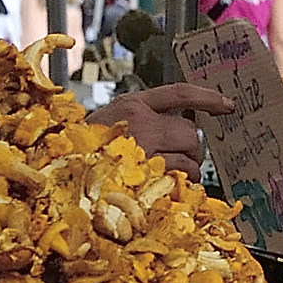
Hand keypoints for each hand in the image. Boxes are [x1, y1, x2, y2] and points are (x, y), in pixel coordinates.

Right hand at [91, 81, 235, 174]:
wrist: (55, 177)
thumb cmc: (81, 154)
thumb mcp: (107, 125)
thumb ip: (139, 122)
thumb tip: (177, 130)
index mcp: (131, 105)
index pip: (179, 93)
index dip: (207, 98)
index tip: (228, 105)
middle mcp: (140, 123)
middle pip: (190, 132)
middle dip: (193, 148)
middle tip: (184, 160)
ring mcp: (143, 151)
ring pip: (190, 158)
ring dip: (189, 169)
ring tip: (172, 177)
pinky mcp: (145, 177)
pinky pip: (180, 179)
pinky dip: (181, 185)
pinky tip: (169, 188)